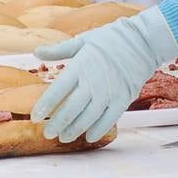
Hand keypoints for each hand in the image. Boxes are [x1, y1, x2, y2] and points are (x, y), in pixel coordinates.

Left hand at [30, 7, 177, 142]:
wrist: (142, 40)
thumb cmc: (110, 39)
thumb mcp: (83, 40)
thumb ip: (59, 50)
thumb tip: (36, 51)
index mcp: (80, 66)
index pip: (57, 90)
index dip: (45, 106)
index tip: (35, 116)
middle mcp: (93, 81)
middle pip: (70, 109)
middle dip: (57, 124)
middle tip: (48, 133)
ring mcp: (109, 92)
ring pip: (88, 118)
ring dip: (74, 130)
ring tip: (64, 137)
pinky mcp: (123, 98)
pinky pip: (109, 119)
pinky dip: (98, 130)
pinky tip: (89, 137)